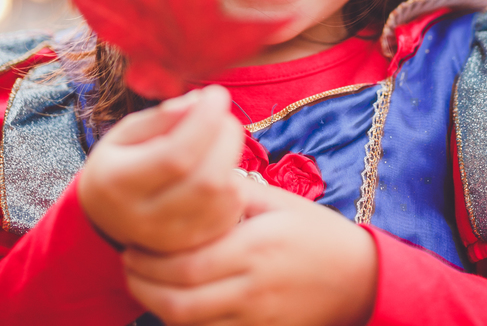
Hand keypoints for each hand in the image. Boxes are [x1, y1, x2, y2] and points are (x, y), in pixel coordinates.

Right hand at [78, 85, 245, 253]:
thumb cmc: (119, 165)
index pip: (175, 156)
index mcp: (118, 184)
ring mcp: (170, 240)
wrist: (106, 219)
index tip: (216, 95)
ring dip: (232, 159)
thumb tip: (199, 101)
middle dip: (226, 138)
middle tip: (222, 116)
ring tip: (220, 140)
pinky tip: (220, 169)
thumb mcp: (125, 134)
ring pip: (224, 199)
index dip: (204, 122)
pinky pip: (229, 215)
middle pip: (207, 180)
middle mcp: (144, 219)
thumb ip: (160, 118)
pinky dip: (233, 185)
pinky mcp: (192, 248)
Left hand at [122, 182, 377, 325]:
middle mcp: (252, 288)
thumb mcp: (278, 201)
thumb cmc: (315, 232)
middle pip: (179, 303)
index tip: (130, 247)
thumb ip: (233, 192)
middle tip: (128, 267)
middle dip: (143, 287)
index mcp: (254, 248)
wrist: (357, 278)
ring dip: (159, 307)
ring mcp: (256, 317)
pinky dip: (185, 322)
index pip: (185, 265)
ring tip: (145, 284)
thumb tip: (190, 176)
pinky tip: (175, 302)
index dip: (149, 263)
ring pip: (191, 325)